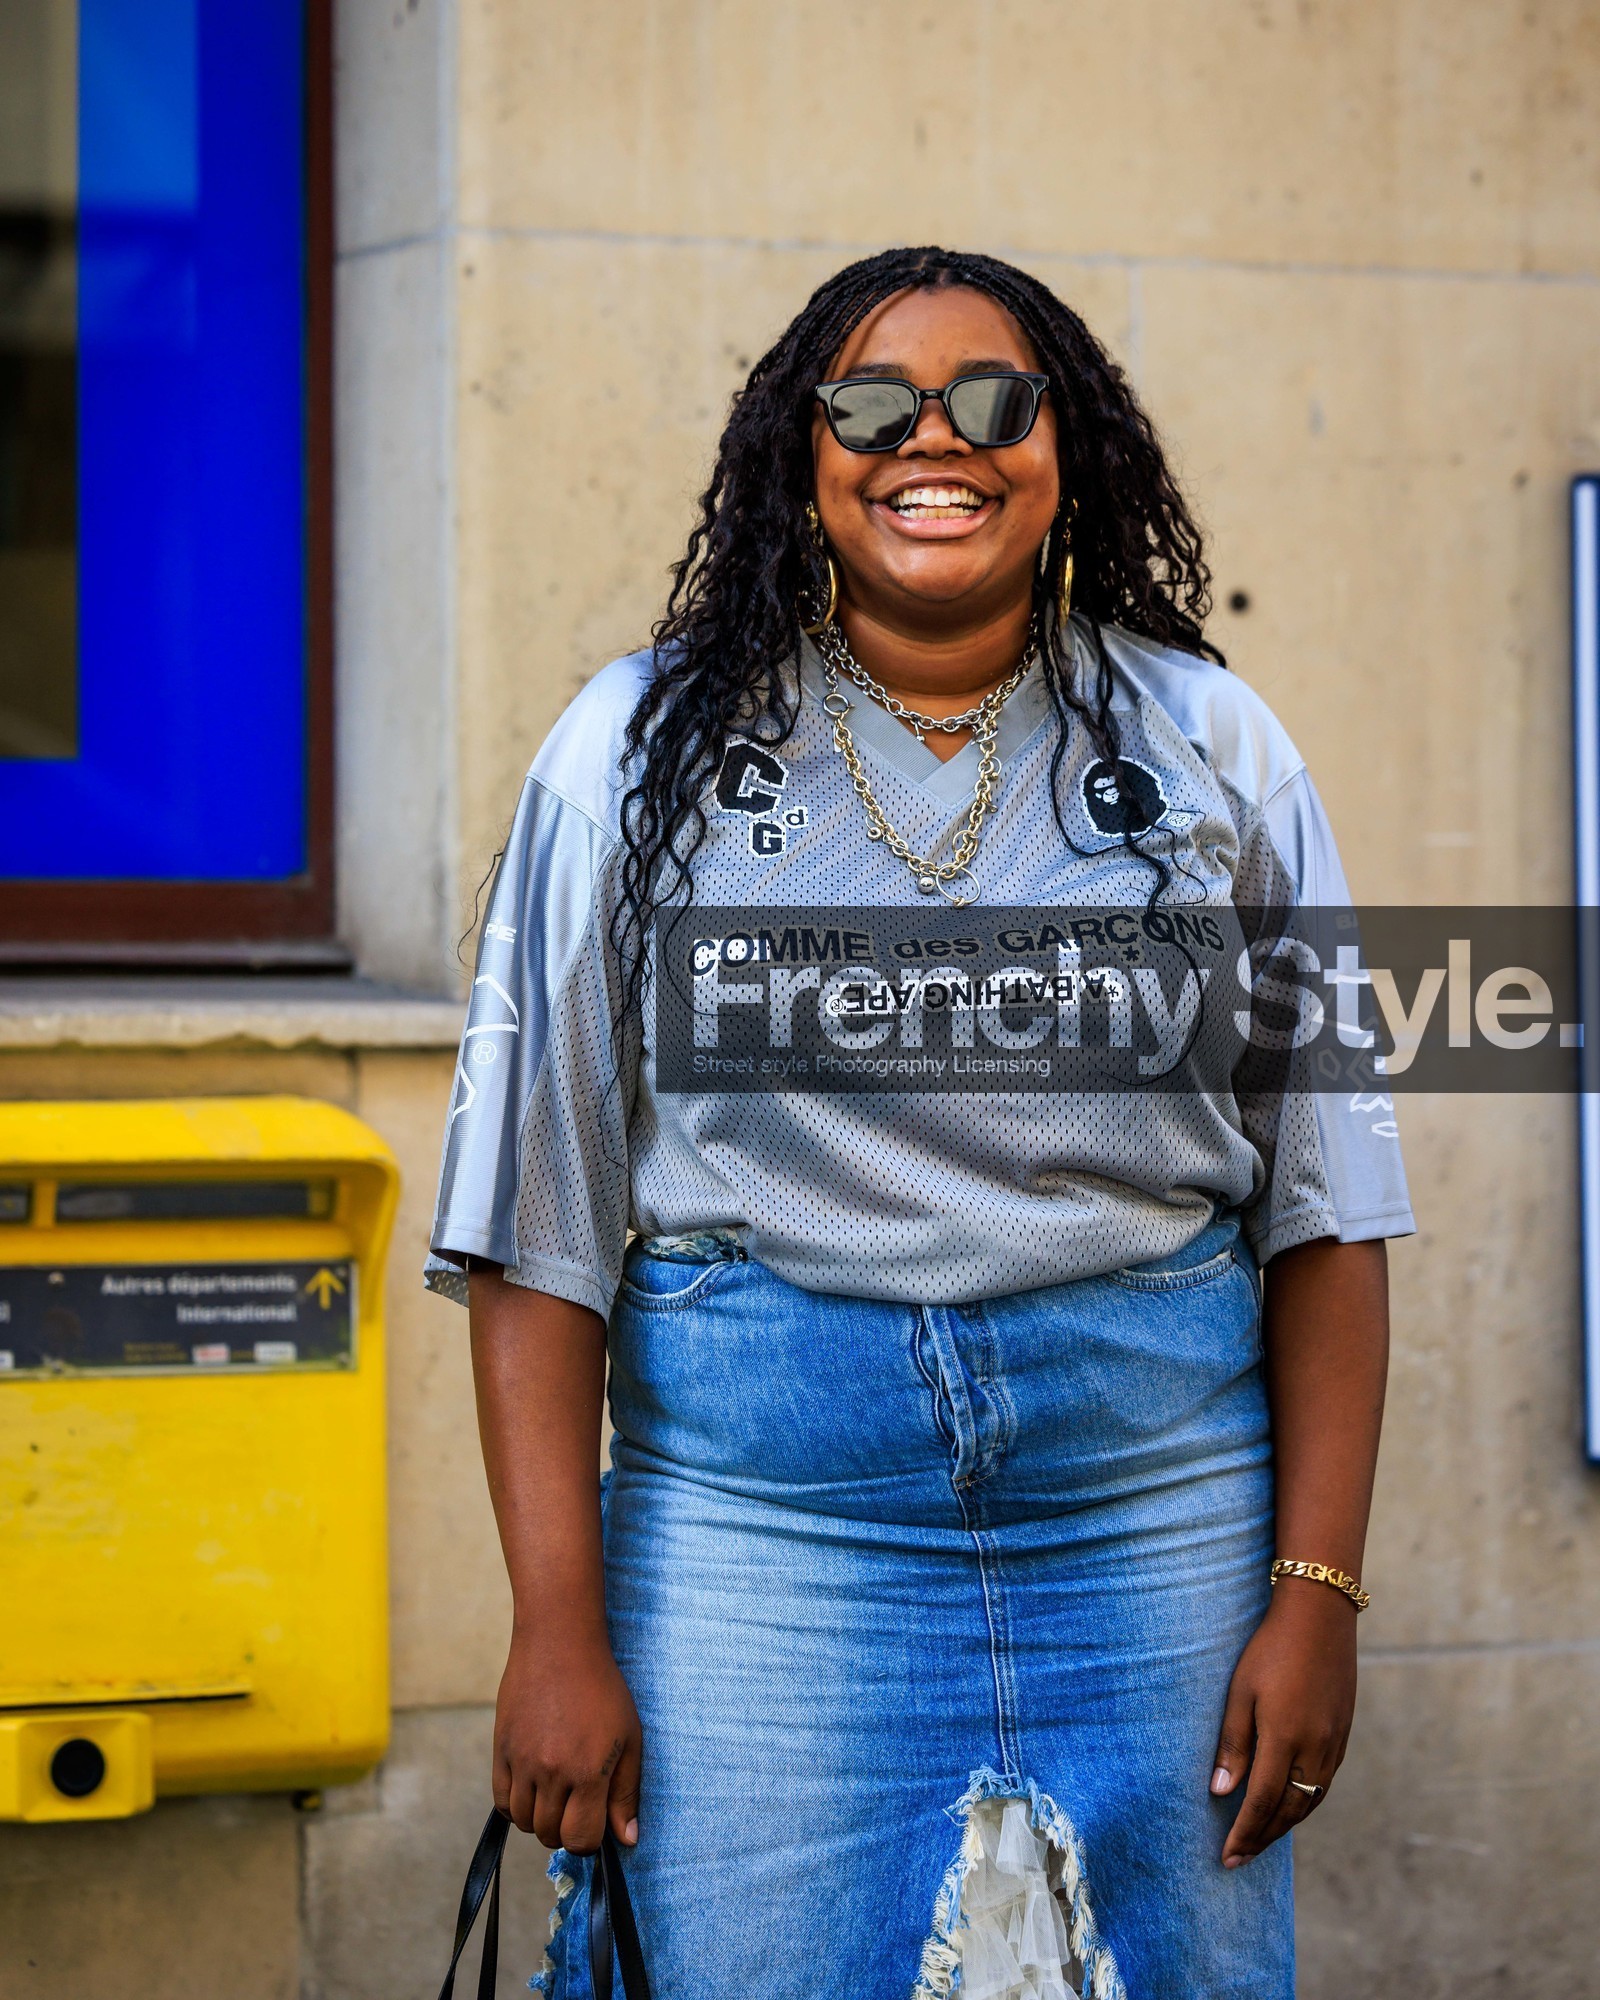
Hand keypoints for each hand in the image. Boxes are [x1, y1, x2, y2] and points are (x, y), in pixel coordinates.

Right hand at [493, 1622, 642, 1854]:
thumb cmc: (602, 1689)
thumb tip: (626, 1840)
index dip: (589, 1839)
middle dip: (566, 1829)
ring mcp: (522, 1762)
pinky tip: (532, 1788)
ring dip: (541, 1818)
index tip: (594, 1822)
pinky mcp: (500, 1750)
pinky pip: (501, 1802)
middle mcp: (552, 1772)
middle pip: (550, 1834)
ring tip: (556, 1793)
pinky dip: (516, 1805)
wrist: (559, 1645)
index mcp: (589, 1771)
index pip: (581, 1839)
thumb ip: (626, 1793)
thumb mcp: (629, 1738)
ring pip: (524, 1821)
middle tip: (576, 1805)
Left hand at [1210, 1579, 1356, 1867]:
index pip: (1262, 1802)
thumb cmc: (1270, 1649)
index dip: (1244, 1833)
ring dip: (1284, 1825)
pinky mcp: (1343, 1734)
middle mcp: (1315, 1748)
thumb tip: (1221, 1792)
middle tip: (1239, 1859)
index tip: (1227, 1856)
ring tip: (1260, 1840)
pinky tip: (1289, 1806)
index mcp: (1286, 1738)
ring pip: (1310, 1801)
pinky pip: (1323, 1783)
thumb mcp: (1241, 1691)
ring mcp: (1334, 1743)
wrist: (1320, 1617)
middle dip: (1263, 1838)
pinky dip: (1304, 1804)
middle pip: (1290, 1811)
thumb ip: (1234, 1744)